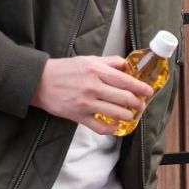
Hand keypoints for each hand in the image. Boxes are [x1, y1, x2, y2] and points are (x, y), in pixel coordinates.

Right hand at [30, 56, 154, 134]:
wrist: (39, 81)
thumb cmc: (65, 69)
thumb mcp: (89, 59)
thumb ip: (110, 62)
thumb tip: (128, 66)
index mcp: (96, 71)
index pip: (126, 81)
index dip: (141, 88)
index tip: (149, 92)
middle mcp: (93, 87)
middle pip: (124, 98)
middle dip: (137, 103)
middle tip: (141, 105)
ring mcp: (86, 103)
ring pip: (116, 113)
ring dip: (128, 116)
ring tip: (130, 115)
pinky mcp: (78, 116)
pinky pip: (100, 127)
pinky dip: (112, 129)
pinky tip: (116, 126)